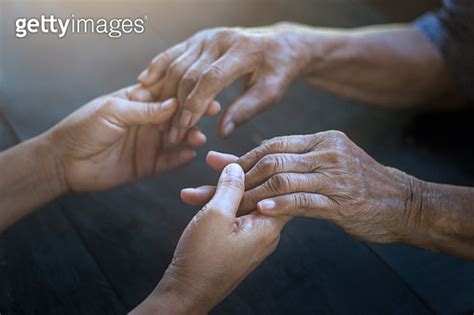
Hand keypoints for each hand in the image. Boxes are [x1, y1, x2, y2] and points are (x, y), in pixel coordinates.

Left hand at [45, 86, 210, 191]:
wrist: (64, 162)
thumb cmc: (83, 128)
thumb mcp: (114, 110)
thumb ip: (145, 109)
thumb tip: (175, 103)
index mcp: (138, 103)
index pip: (167, 95)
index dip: (185, 93)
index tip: (204, 91)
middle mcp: (147, 122)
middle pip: (177, 117)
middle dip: (194, 114)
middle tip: (211, 112)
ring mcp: (148, 144)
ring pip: (177, 139)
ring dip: (190, 137)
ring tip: (199, 137)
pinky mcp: (147, 165)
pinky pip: (169, 161)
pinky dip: (181, 158)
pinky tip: (191, 154)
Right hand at [131, 23, 309, 141]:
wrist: (280, 44)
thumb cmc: (278, 70)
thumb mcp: (271, 92)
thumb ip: (246, 110)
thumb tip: (221, 132)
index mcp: (242, 50)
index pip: (211, 78)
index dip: (195, 104)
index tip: (185, 127)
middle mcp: (220, 39)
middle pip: (189, 73)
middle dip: (177, 106)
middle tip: (171, 133)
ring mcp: (206, 37)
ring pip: (176, 65)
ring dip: (164, 93)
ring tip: (159, 120)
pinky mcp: (198, 38)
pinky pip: (172, 53)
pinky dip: (157, 67)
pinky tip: (145, 82)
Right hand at [131, 164, 289, 314]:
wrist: (186, 294)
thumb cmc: (202, 259)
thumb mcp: (216, 215)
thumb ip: (230, 187)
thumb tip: (238, 167)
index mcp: (268, 226)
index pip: (278, 187)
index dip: (261, 166)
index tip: (241, 154)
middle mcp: (266, 233)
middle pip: (258, 193)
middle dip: (234, 176)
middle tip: (213, 160)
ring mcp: (252, 240)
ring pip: (242, 205)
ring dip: (219, 192)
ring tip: (195, 183)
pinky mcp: (239, 245)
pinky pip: (233, 218)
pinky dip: (217, 207)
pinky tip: (196, 198)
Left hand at [181, 131, 421, 243]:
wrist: (403, 203)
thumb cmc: (360, 184)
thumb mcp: (329, 163)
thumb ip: (296, 161)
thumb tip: (260, 162)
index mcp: (321, 140)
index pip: (272, 145)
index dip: (241, 156)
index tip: (214, 165)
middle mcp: (326, 152)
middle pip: (270, 161)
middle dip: (234, 176)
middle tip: (203, 187)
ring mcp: (334, 176)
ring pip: (282, 180)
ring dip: (249, 194)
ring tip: (225, 205)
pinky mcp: (342, 201)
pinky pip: (304, 201)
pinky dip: (280, 205)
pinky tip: (261, 211)